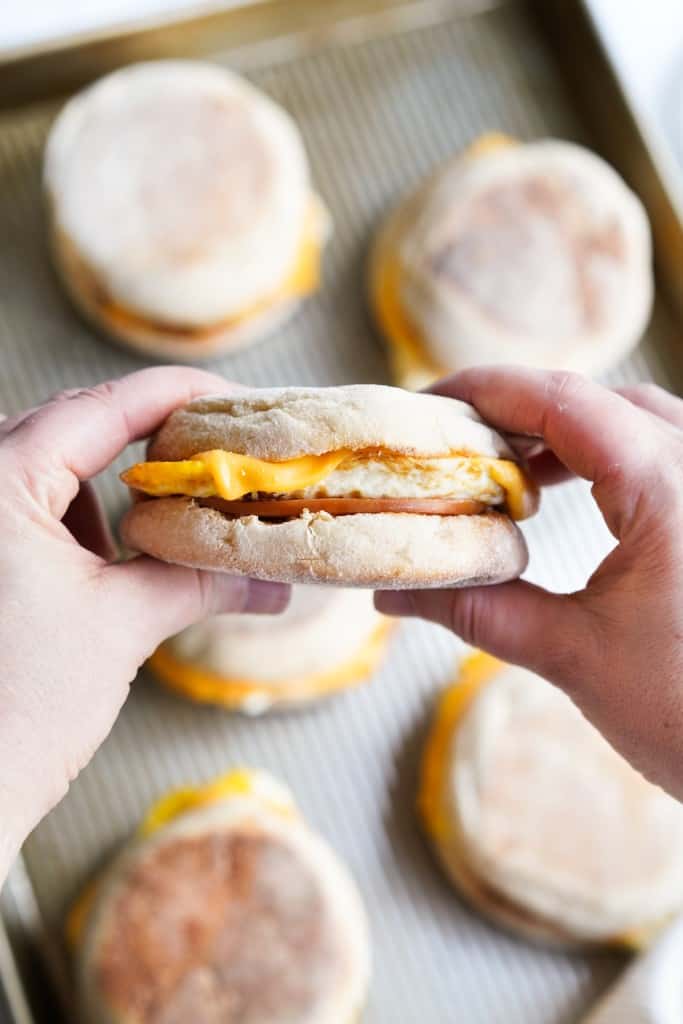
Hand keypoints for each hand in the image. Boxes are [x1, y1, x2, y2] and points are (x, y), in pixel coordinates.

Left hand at [0, 367, 286, 880]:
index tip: (234, 401)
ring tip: (149, 543)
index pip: (100, 407)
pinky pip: (36, 511)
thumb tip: (278, 576)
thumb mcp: (123, 625)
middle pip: (75, 428)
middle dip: (148, 447)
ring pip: (54, 471)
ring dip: (110, 497)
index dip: (177, 396)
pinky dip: (82, 528)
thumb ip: (203, 580)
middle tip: (215, 464)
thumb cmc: (19, 713)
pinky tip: (107, 570)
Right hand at [376, 368, 682, 798]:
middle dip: (518, 413)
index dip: (486, 391)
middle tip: (452, 444)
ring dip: (562, 435)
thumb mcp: (574, 656)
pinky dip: (603, 459)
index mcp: (670, 485)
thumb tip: (392, 592)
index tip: (427, 408)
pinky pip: (659, 454)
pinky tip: (567, 491)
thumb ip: (479, 610)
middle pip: (598, 401)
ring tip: (501, 469)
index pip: (563, 400)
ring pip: (634, 422)